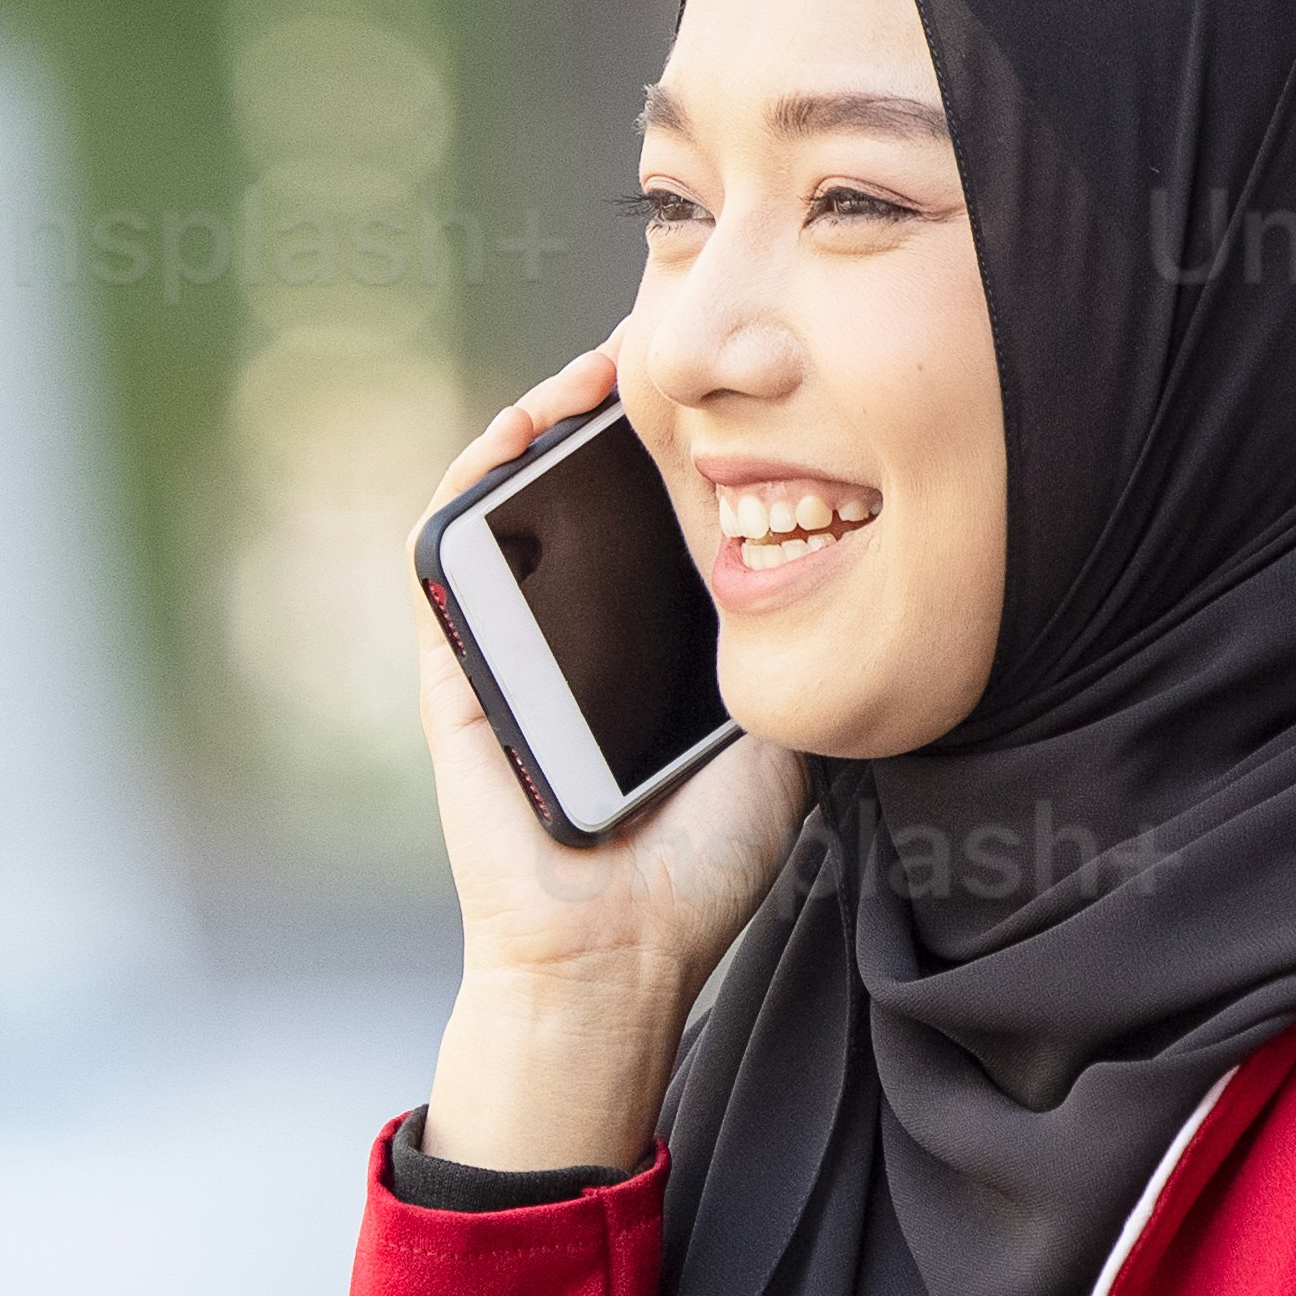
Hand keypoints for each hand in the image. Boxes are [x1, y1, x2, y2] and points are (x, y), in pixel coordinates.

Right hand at [413, 350, 809, 1172]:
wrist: (619, 954)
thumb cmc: (696, 869)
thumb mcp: (780, 735)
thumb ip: (792, 656)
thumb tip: (849, 563)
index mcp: (644, 641)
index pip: (655, 512)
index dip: (684, 438)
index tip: (736, 382)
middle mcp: (571, 632)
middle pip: (581, 489)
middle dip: (616, 405)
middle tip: (666, 341)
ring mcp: (506, 645)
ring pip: (509, 501)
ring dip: (544, 417)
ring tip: (599, 363)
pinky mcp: (453, 667)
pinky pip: (446, 552)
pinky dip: (474, 477)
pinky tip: (525, 425)